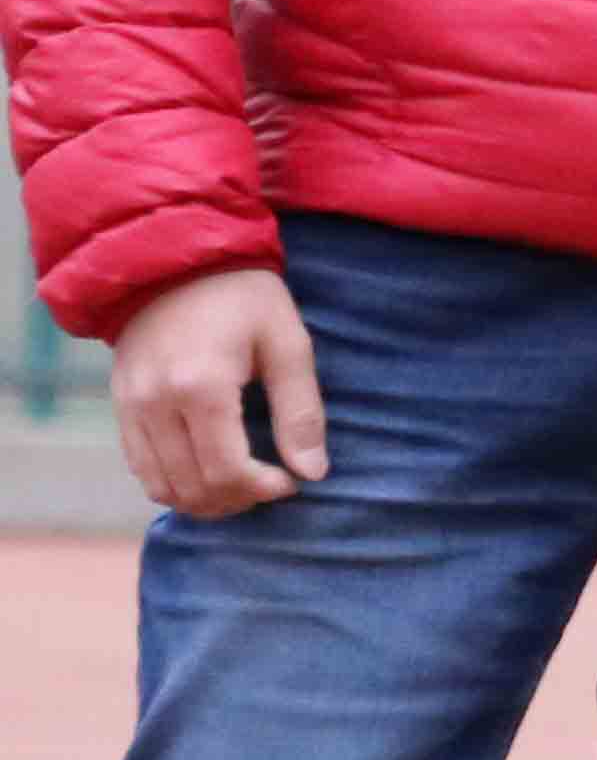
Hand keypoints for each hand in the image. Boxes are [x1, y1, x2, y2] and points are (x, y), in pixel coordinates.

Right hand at [110, 264, 322, 517]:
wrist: (174, 258)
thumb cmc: (243, 297)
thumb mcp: (287, 344)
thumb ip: (301, 411)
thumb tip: (313, 473)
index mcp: (200, 386)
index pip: (227, 471)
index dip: (264, 489)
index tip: (292, 480)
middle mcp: (155, 402)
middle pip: (194, 487)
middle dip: (239, 499)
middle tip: (270, 483)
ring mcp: (130, 406)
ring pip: (162, 487)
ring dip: (205, 500)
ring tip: (243, 483)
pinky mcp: (120, 405)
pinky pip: (141, 467)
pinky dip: (174, 483)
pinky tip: (208, 471)